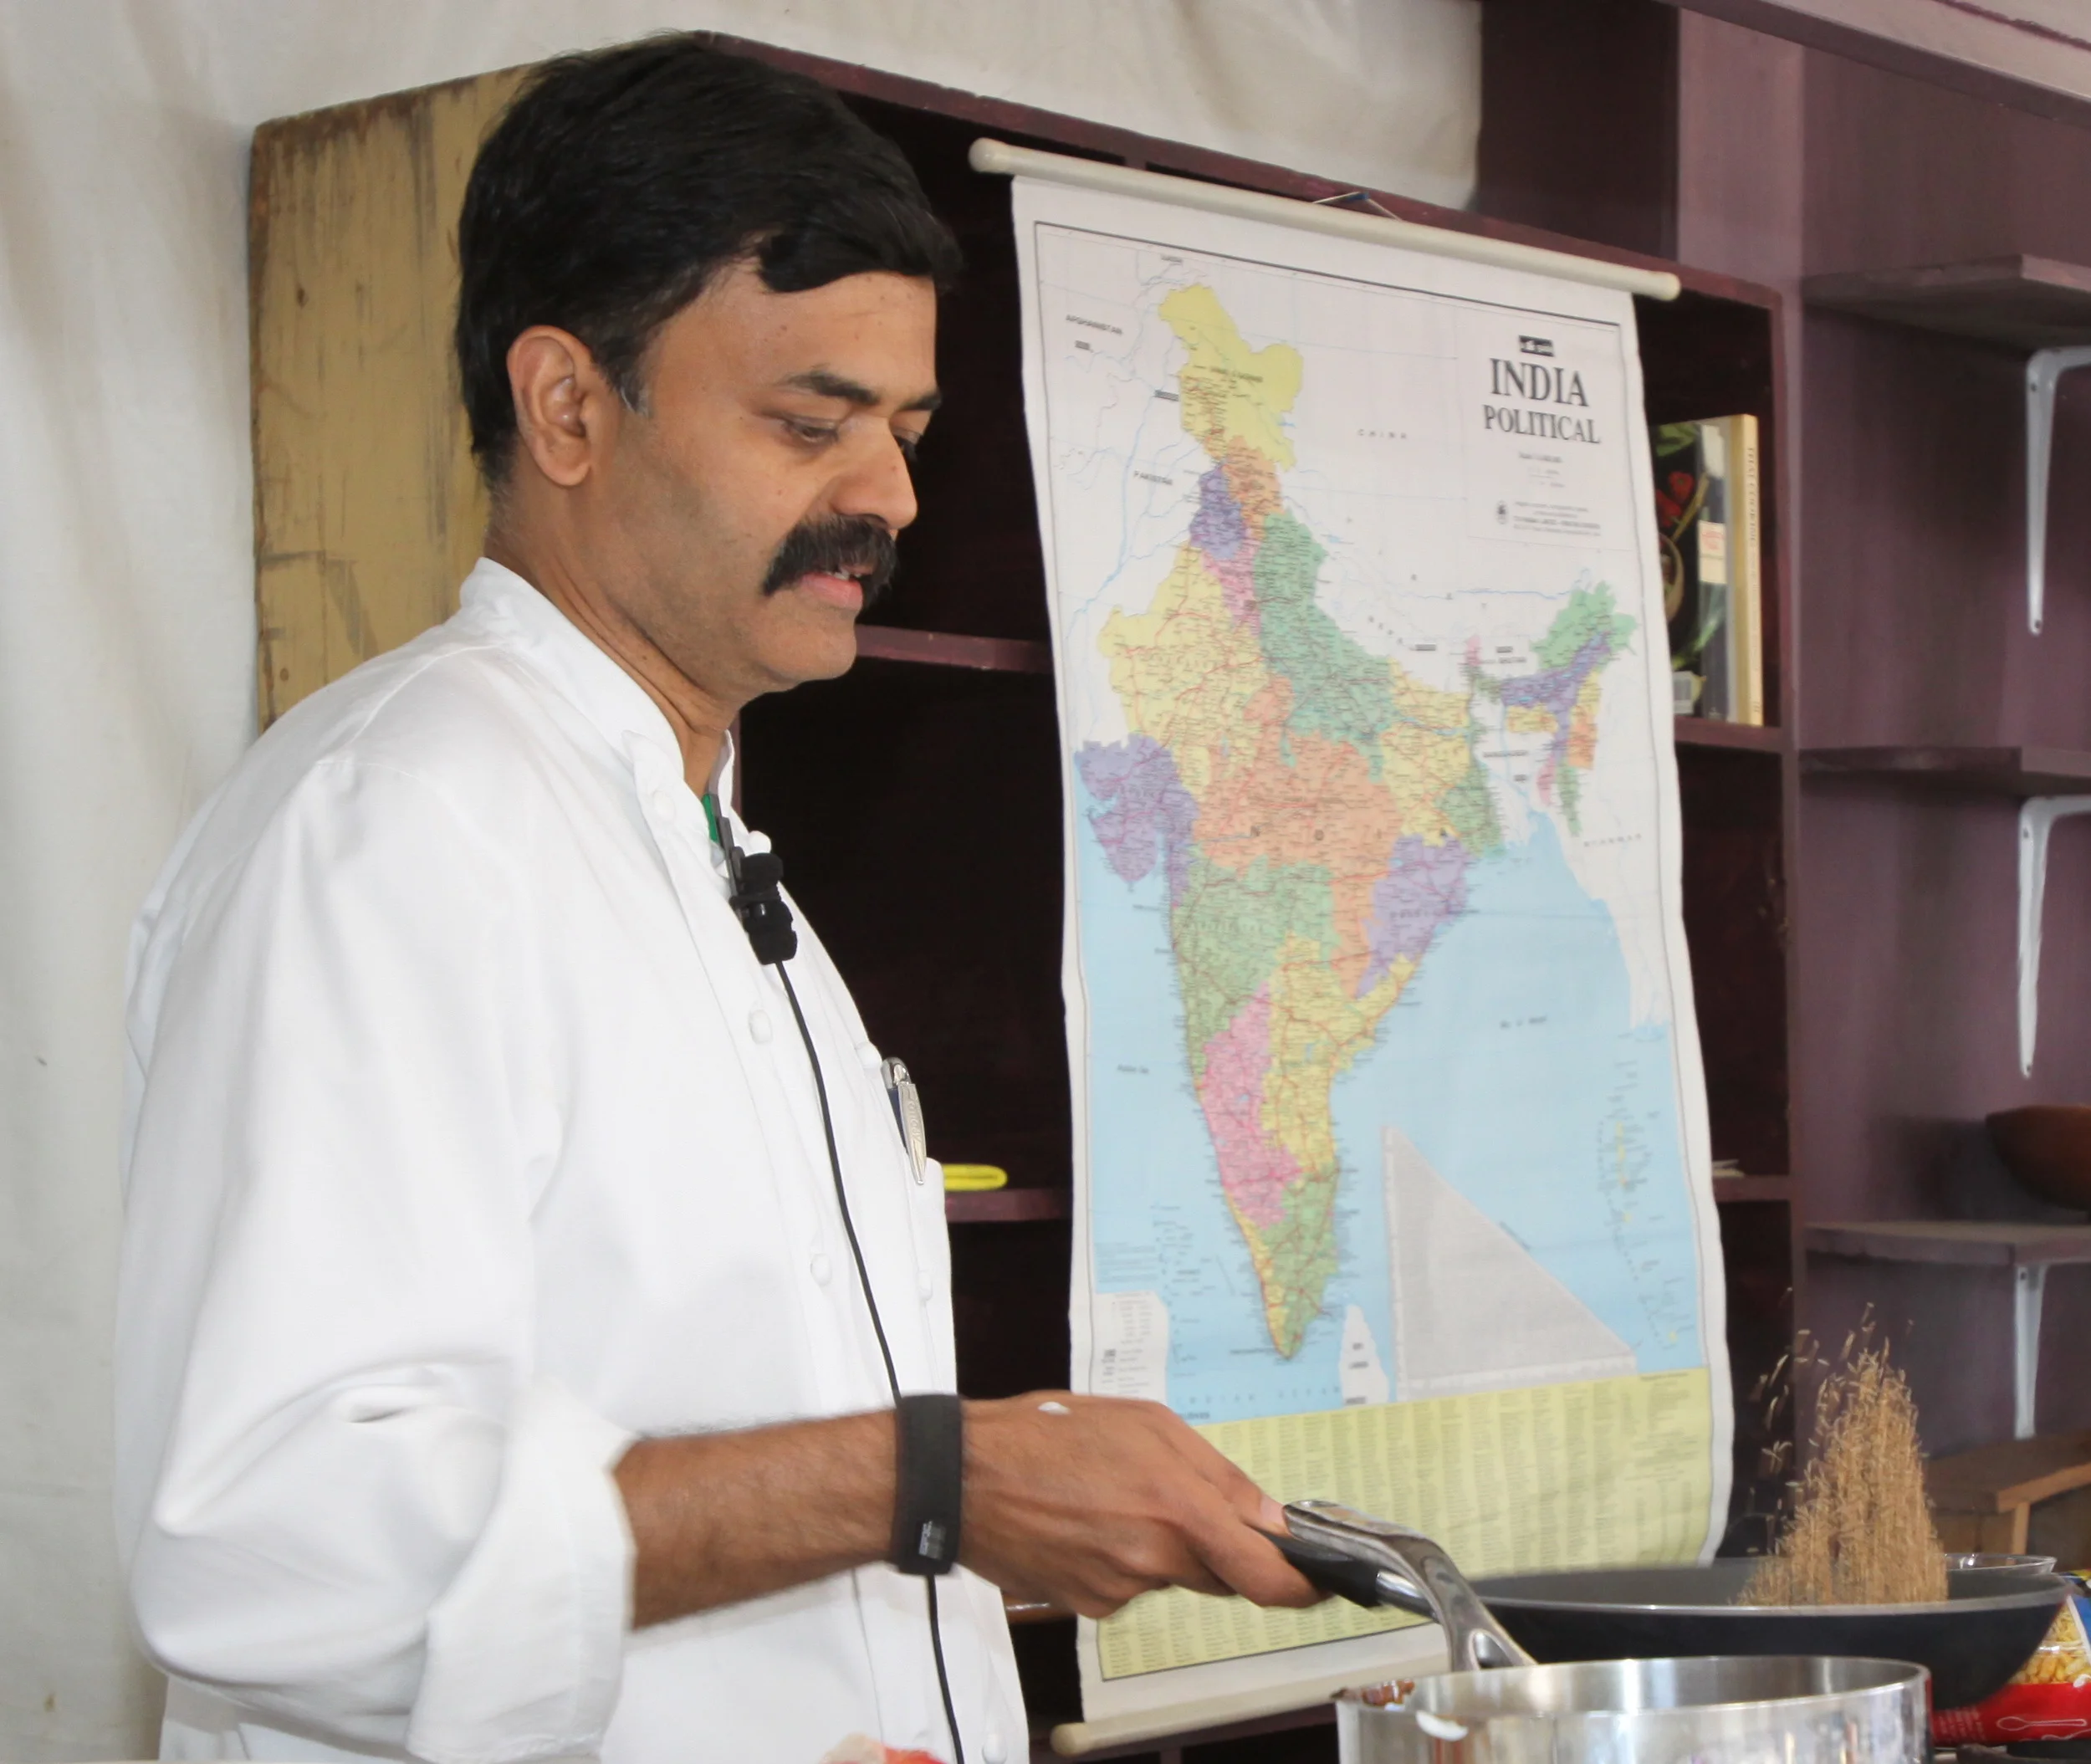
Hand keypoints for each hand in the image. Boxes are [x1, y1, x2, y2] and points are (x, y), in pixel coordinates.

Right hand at [960, 1391, 1320, 1618]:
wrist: (960, 1478)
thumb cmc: (1047, 1433)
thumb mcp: (1143, 1421)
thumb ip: (1214, 1472)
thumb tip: (1266, 1516)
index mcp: (1176, 1507)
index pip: (1264, 1574)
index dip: (1303, 1587)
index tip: (1324, 1584)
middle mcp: (1153, 1559)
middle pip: (1216, 1571)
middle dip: (1210, 1542)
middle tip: (1166, 1498)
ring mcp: (1118, 1590)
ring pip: (1167, 1575)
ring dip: (1156, 1544)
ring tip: (1104, 1496)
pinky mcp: (1087, 1605)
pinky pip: (1127, 1586)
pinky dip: (1118, 1557)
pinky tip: (1082, 1521)